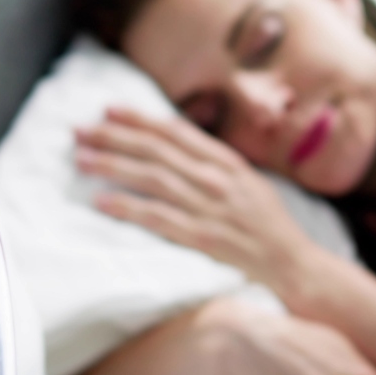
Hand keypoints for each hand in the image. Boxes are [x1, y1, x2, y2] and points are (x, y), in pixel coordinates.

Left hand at [74, 108, 312, 288]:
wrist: (295, 265)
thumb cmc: (270, 226)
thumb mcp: (249, 183)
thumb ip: (216, 165)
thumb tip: (178, 147)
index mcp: (228, 162)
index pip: (176, 132)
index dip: (140, 118)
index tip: (108, 109)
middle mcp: (217, 179)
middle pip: (156, 150)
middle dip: (114, 137)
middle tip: (79, 130)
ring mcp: (209, 208)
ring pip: (151, 178)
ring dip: (112, 166)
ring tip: (81, 159)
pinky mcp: (201, 238)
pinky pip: (157, 218)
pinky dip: (127, 207)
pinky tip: (100, 201)